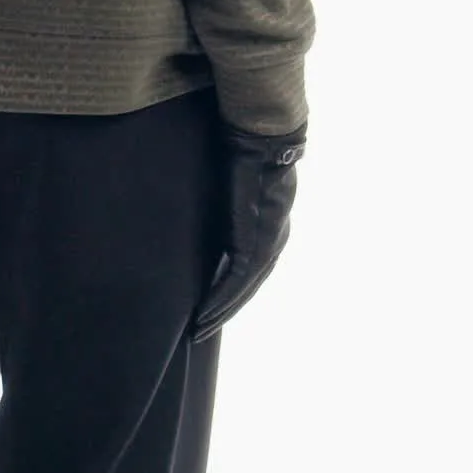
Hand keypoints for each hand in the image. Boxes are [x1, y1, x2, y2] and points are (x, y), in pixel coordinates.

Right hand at [189, 120, 306, 342]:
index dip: (230, 295)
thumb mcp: (235, 187)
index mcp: (271, 230)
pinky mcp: (255, 244)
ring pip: (242, 291)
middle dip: (223, 312)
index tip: (209, 311)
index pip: (250, 273)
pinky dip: (219, 300)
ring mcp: (268, 245)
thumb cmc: (246, 154)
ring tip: (198, 330)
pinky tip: (203, 315)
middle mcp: (274, 242)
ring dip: (220, 313)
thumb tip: (205, 217)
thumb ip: (227, 210)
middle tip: (200, 332)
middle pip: (247, 289)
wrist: (263, 140)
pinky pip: (236, 282)